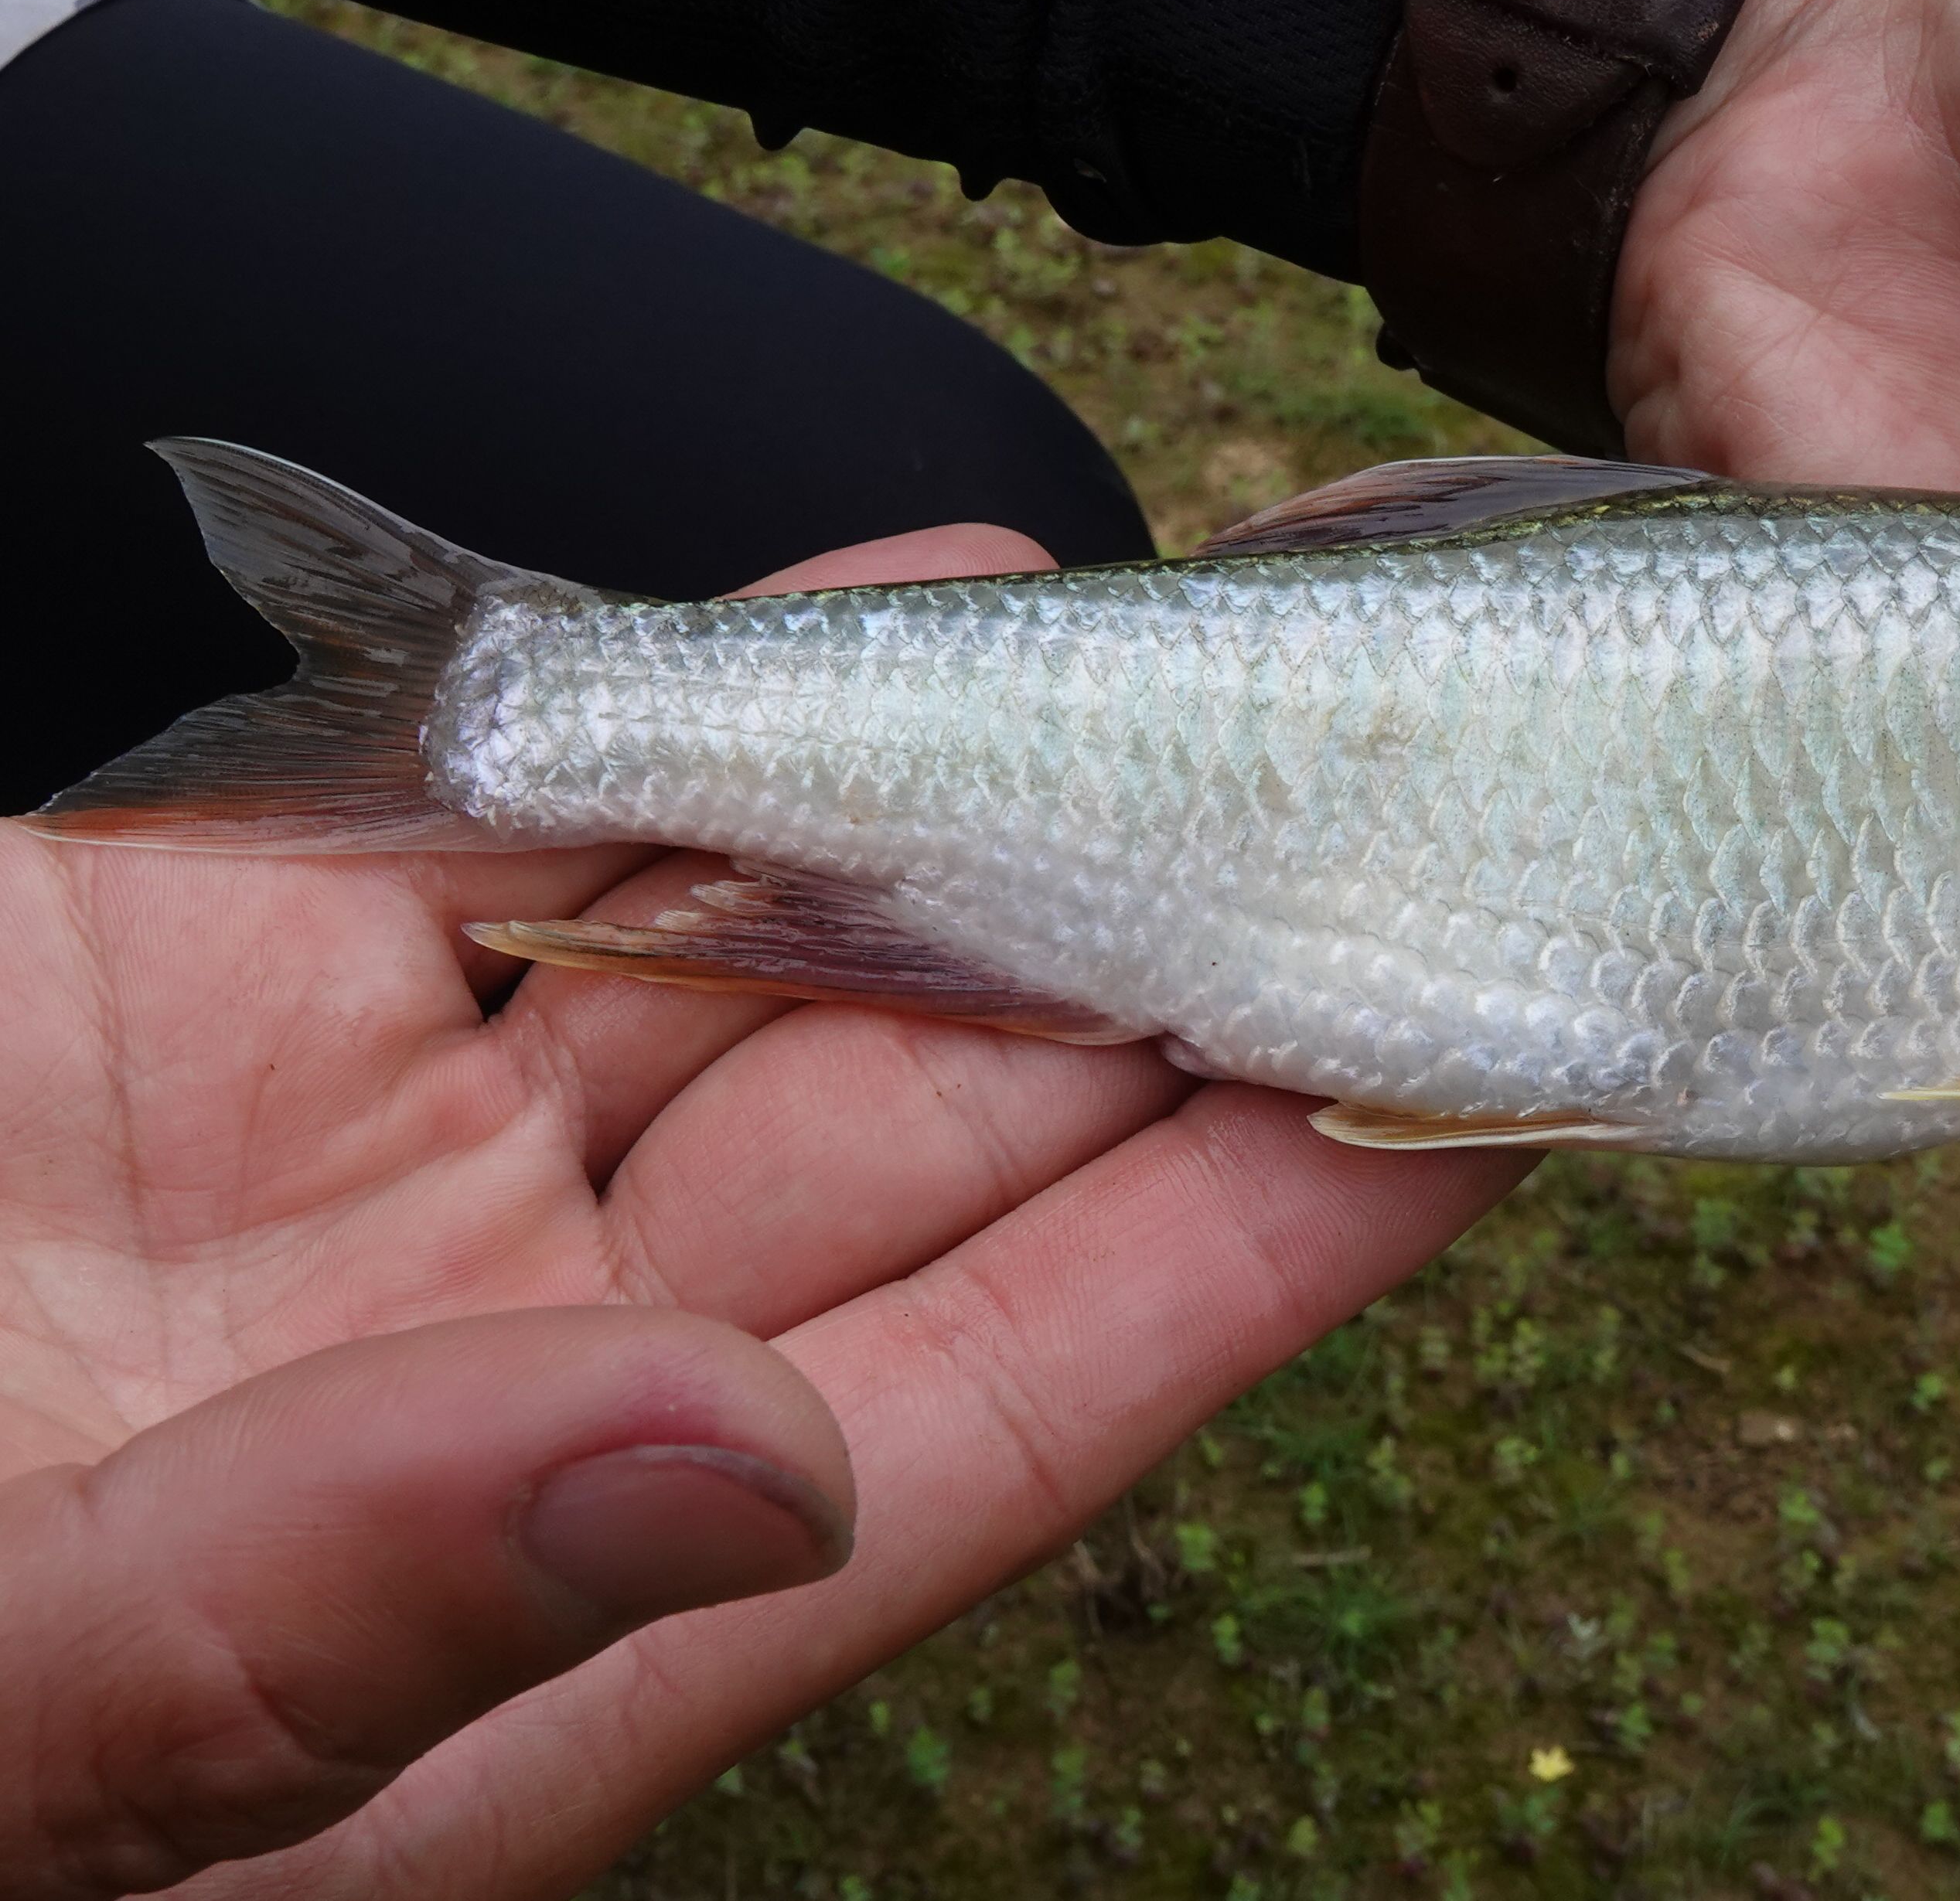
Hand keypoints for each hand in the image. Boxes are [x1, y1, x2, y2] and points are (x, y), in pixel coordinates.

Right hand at [0, 526, 1527, 1900]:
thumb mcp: (9, 1695)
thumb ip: (343, 1613)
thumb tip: (744, 1473)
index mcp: (517, 1616)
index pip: (991, 1431)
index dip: (1238, 1264)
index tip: (1485, 1109)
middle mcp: (488, 1378)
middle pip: (923, 1160)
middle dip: (1161, 987)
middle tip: (1423, 831)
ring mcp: (354, 1159)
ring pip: (761, 955)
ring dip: (996, 810)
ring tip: (1247, 675)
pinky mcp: (189, 968)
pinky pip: (525, 805)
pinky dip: (710, 691)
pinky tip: (920, 590)